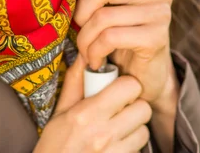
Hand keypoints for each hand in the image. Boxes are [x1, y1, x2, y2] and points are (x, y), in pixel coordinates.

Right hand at [33, 53, 151, 151]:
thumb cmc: (55, 144)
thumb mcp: (60, 112)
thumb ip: (74, 83)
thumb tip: (83, 57)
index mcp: (87, 113)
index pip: (128, 87)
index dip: (126, 85)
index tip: (118, 88)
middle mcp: (104, 133)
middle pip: (143, 108)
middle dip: (135, 106)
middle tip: (122, 108)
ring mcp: (115, 152)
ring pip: (144, 131)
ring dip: (135, 128)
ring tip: (119, 128)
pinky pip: (139, 150)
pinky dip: (132, 146)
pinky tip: (117, 144)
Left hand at [73, 0, 177, 108]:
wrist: (143, 73)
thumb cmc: (122, 28)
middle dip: (81, 11)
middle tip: (79, 25)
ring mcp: (161, 13)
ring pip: (103, 16)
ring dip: (85, 36)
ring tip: (85, 47)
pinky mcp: (157, 38)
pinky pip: (111, 37)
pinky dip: (94, 50)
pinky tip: (95, 58)